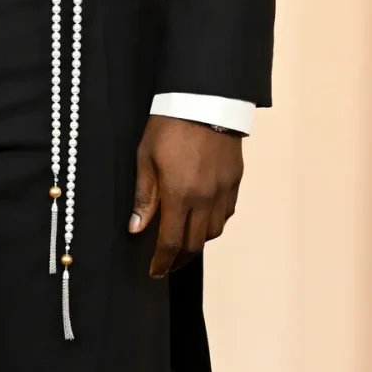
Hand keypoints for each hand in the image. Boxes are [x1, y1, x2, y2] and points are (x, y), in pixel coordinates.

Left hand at [128, 115, 243, 279]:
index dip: (162, 263)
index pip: (172, 242)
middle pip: (195, 244)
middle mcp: (206, 198)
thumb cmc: (169, 125)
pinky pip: (227, 213)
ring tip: (183, 241)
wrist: (206, 99)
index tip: (154, 273)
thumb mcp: (146, 158)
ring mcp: (224, 191)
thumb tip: (137, 228)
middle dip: (180, 259)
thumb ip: (144, 196)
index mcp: (180, 194)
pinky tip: (202, 219)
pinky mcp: (235, 181)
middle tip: (167, 264)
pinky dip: (214, 222)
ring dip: (198, 242)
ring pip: (214, 231)